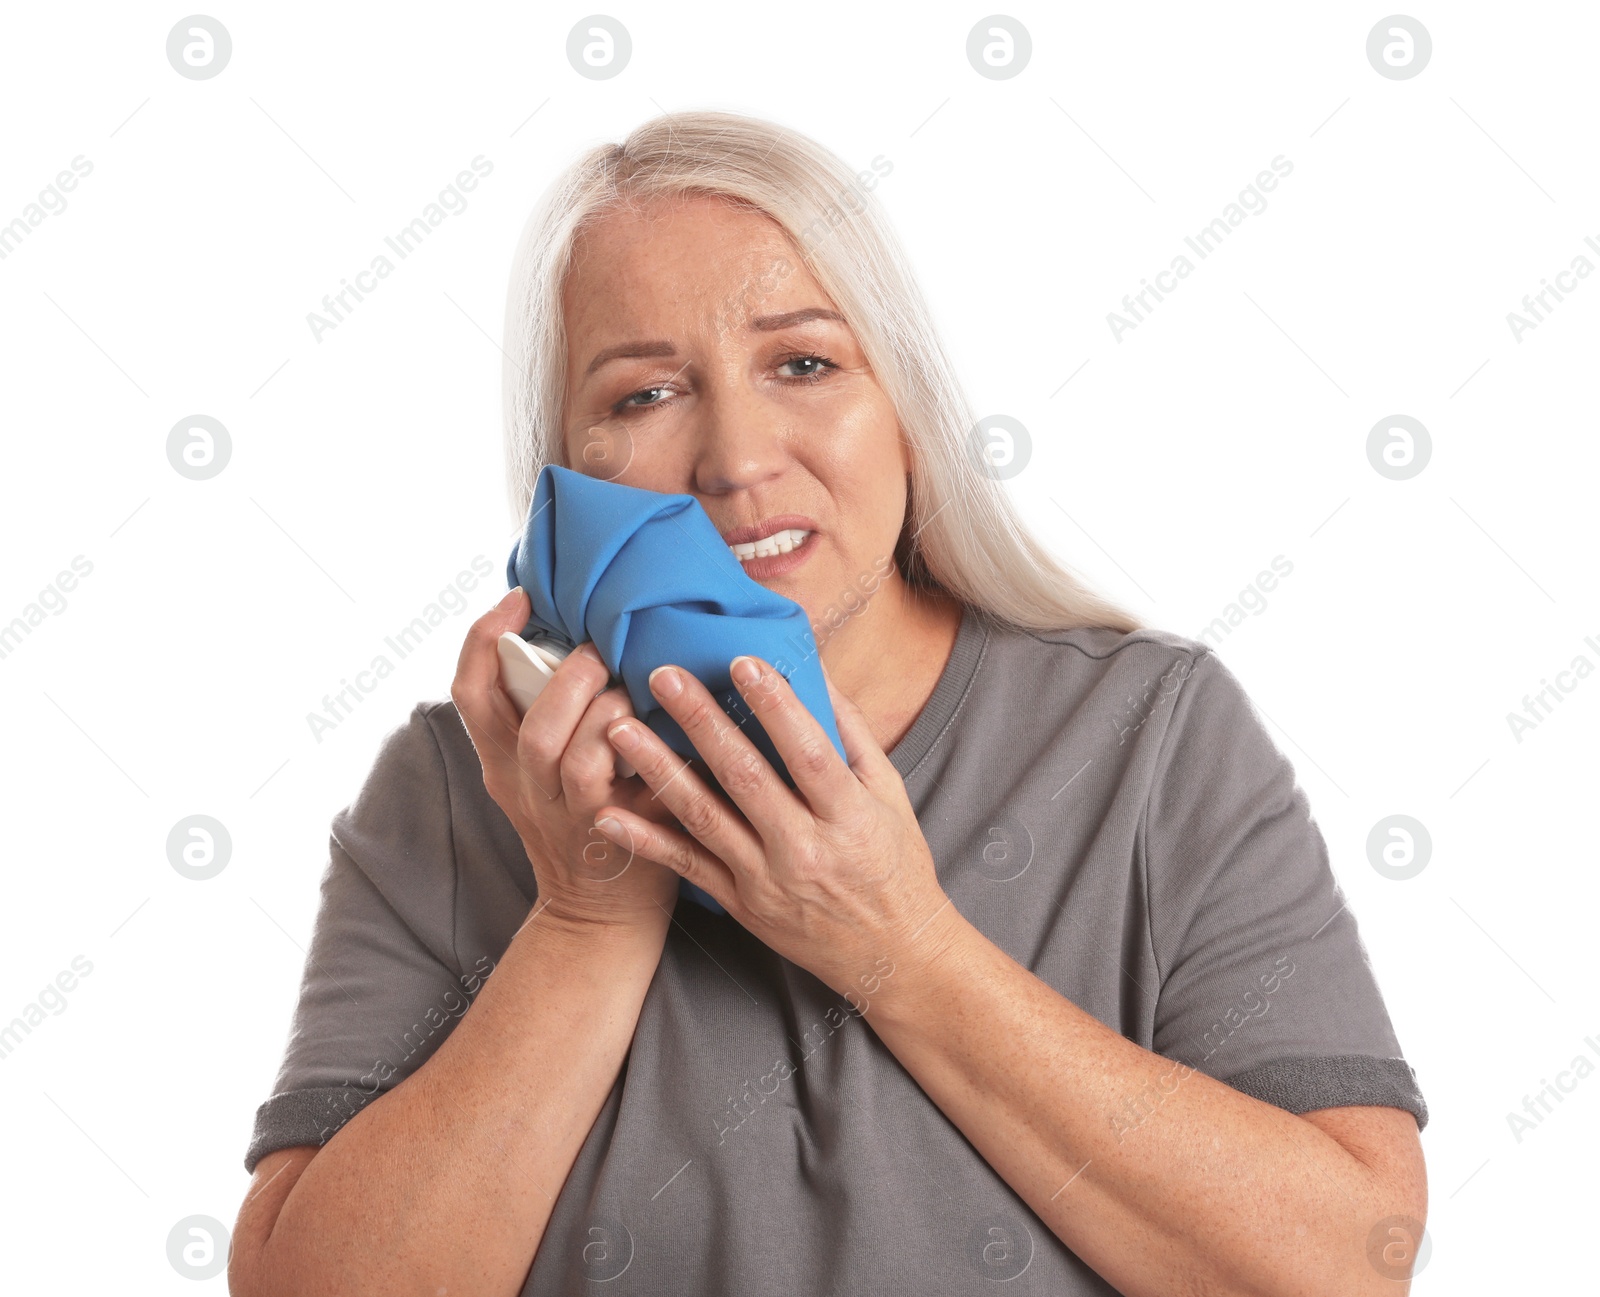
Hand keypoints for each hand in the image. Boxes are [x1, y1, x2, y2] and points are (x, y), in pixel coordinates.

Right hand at [450, 588, 679, 929]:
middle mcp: (523, 785)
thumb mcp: (553, 774)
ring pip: (558, 744)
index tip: (517, 598)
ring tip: (631, 688)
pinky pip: (606, 774)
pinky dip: (628, 737)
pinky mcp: (605, 828)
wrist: (604, 915)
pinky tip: (659, 723)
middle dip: (565, 674)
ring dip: (599, 703)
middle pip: (523, 718)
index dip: (484, 637)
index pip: (471, 691)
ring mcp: (562, 810)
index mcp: (503, 761)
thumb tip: (590, 639)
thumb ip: (559, 716)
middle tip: (601, 650)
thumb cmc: (592, 822)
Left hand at [591, 654, 955, 997]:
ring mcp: (767, 880)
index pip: (809, 752)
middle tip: (663, 676)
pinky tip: (610, 814)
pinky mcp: (742, 905)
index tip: (743, 662)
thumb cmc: (894, 866)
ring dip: (660, 770)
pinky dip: (646, 842)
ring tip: (622, 730)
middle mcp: (804, 849)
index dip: (776, 706)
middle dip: (701, 722)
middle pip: (745, 777)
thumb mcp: (891, 796)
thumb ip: (852, 735)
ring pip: (705, 818)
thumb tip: (815, 676)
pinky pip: (687, 867)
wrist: (889, 956)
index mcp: (849, 816)